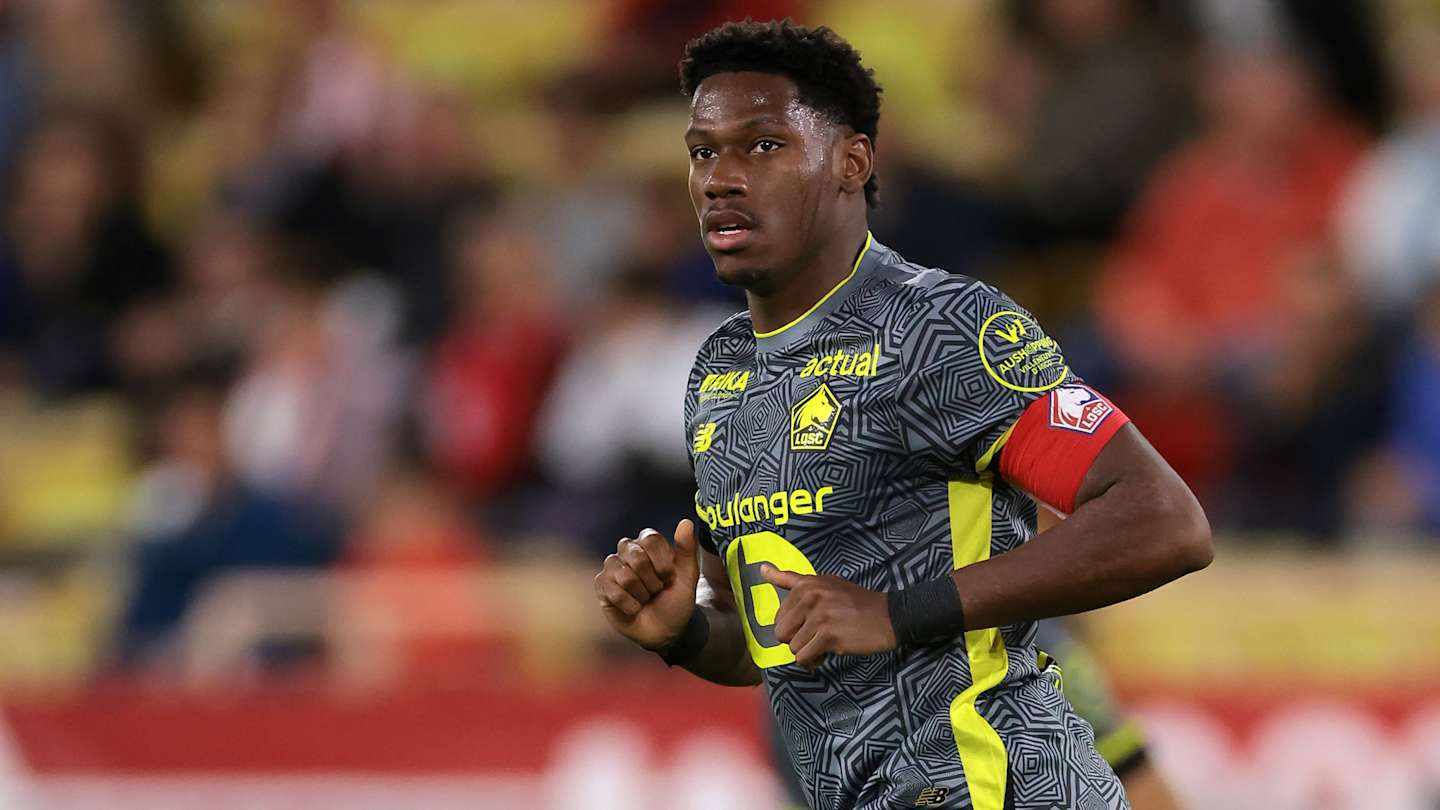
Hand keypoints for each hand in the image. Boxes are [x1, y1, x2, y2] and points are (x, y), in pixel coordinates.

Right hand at [594, 519, 700, 650]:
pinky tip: (634, 608)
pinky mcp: (602, 585)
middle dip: (652, 582)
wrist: (666, 631)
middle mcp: (628, 550)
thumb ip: (687, 549)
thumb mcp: (688, 577)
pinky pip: (612, 591)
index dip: (662, 563)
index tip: (669, 577)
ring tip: (645, 599)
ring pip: (624, 576)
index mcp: (648, 543)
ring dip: (641, 595)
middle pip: (636, 557)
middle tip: (656, 590)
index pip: (650, 539)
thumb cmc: (676, 600)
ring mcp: (612, 567)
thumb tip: (686, 522)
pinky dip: (629, 605)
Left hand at [761, 565, 896, 669]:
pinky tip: (827, 653)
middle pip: (781, 632)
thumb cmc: (855, 602)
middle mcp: (810, 596)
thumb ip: (792, 579)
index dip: (793, 626)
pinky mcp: (828, 635)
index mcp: (807, 584)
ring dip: (808, 651)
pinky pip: (804, 657)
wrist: (888, 616)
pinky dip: (814, 661)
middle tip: (817, 636)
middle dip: (797, 640)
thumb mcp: (824, 583)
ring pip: (793, 647)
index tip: (810, 624)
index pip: (778, 615)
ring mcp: (819, 616)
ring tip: (826, 643)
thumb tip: (762, 569)